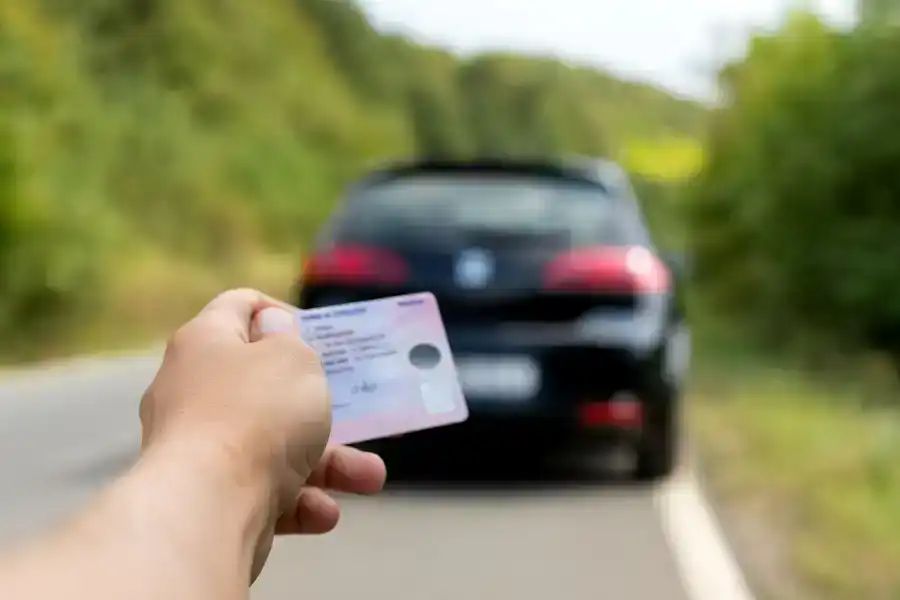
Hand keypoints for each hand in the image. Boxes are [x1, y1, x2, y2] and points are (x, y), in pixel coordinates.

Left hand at [139, 289, 385, 578]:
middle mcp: (193, 391)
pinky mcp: (209, 497)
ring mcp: (199, 448)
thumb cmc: (257, 413)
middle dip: (318, 403)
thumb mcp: (295, 358)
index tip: (318, 334)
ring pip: (274, 446)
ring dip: (327, 462)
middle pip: (264, 386)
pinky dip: (297, 500)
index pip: (239, 307)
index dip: (280, 313)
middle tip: (352, 408)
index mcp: (205, 343)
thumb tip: (272, 336)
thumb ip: (293, 342)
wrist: (207, 506)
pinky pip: (262, 490)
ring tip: (370, 477)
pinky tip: (324, 513)